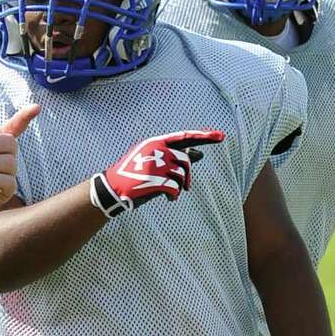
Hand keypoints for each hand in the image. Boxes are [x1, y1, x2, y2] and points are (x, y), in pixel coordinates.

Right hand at [90, 130, 225, 217]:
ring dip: (180, 186)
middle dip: (188, 175)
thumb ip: (175, 156)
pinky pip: (174, 187)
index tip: (221, 136)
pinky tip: (170, 199)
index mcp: (155, 142)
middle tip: (187, 187)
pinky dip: (174, 195)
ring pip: (181, 175)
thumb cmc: (134, 175)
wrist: (112, 189)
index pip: (185, 137)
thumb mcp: (154, 161)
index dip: (205, 136)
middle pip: (186, 160)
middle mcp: (156, 150)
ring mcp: (155, 164)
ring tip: (173, 193)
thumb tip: (201, 153)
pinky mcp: (153, 179)